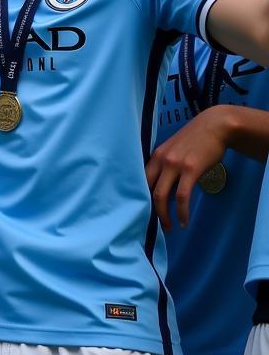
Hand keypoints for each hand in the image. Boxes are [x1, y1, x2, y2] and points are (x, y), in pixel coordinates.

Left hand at [145, 106, 229, 230]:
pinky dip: (182, 211)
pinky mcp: (190, 170)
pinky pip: (183, 196)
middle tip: (155, 225)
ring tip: (169, 227)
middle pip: (148, 189)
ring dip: (164, 215)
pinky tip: (184, 220)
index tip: (143, 211)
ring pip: (162, 195)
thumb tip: (164, 191)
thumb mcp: (174, 151)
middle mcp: (160, 159)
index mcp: (155, 155)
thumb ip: (166, 167)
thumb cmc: (195, 140)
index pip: (141, 179)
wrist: (214, 127)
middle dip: (150, 210)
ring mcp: (174, 164)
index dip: (140, 197)